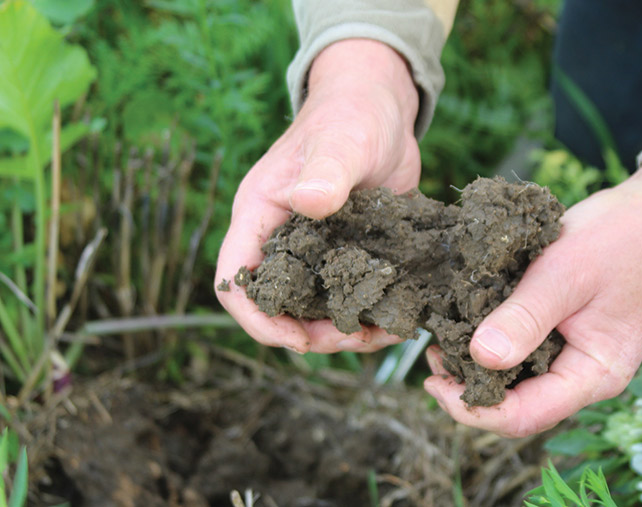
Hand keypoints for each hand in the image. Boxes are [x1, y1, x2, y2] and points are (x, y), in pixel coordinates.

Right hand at [215, 39, 419, 353]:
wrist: (381, 108)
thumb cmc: (351, 114)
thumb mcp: (342, 140)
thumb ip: (326, 170)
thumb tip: (310, 202)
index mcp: (260, 215)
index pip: (235, 280)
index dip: (258, 318)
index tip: (298, 340)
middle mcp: (281, 239)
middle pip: (277, 307)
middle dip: (312, 333)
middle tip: (356, 338)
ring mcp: (314, 250)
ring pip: (316, 310)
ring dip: (346, 329)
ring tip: (385, 331)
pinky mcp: (348, 253)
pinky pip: (350, 295)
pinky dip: (371, 312)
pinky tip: (401, 316)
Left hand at [423, 165, 641, 436]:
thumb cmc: (618, 241)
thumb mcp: (565, 274)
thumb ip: (525, 317)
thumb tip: (479, 357)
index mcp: (594, 374)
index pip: (526, 416)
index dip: (474, 410)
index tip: (434, 383)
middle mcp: (583, 377)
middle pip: (518, 408)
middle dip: (470, 391)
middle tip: (432, 355)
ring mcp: (574, 360)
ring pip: (517, 384)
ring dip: (477, 369)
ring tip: (442, 341)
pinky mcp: (563, 339)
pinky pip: (522, 356)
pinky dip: (491, 347)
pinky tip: (466, 326)